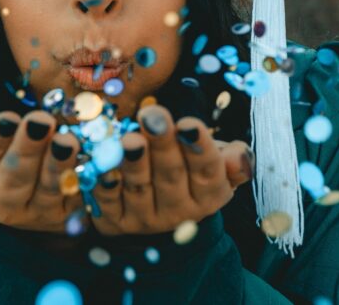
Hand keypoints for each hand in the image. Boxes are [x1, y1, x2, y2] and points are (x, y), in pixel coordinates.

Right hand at [0, 111, 83, 232]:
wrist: (29, 194)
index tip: (8, 118)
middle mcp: (1, 207)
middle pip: (13, 178)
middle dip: (27, 149)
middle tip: (40, 121)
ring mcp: (36, 214)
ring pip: (47, 189)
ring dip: (58, 164)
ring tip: (67, 140)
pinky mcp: (67, 216)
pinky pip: (77, 195)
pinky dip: (83, 176)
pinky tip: (89, 156)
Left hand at [88, 105, 252, 235]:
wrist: (159, 214)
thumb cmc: (191, 174)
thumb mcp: (218, 166)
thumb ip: (233, 160)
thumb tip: (237, 157)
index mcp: (209, 195)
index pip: (206, 171)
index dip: (198, 148)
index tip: (189, 124)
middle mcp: (179, 212)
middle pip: (170, 176)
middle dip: (162, 145)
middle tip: (153, 117)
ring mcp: (145, 219)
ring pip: (139, 187)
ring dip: (133, 163)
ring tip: (129, 139)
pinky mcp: (115, 221)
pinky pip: (107, 201)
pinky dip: (104, 182)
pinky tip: (100, 163)